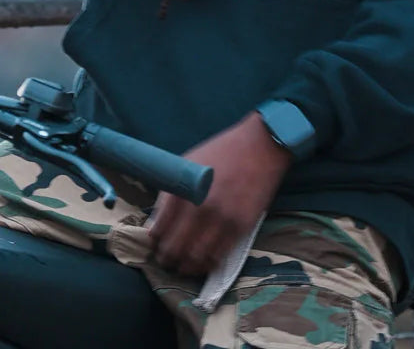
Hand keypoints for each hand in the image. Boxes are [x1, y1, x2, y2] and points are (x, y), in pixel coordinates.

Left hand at [148, 112, 292, 276]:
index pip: (159, 228)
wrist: (259, 146)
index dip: (154, 242)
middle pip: (175, 247)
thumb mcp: (186, 164)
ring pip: (196, 258)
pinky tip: (202, 264)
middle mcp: (198, 208)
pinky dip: (207, 265)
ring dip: (186, 267)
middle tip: (165, 262)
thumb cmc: (219, 152)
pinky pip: (219, 256)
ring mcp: (221, 220)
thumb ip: (171, 192)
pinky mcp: (241, 227)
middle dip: (166, 259)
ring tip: (182, 267)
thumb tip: (157, 221)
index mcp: (181, 191)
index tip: (154, 246)